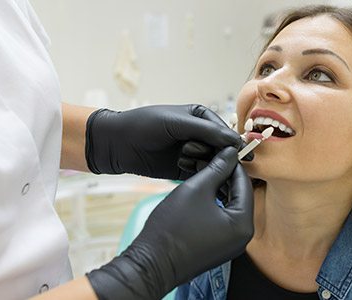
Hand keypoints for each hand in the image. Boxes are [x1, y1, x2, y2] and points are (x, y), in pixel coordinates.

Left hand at [85, 104, 242, 178]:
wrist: (117, 144)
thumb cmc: (143, 125)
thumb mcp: (176, 123)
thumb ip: (206, 131)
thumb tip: (234, 141)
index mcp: (201, 117)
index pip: (224, 131)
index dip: (230, 142)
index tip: (234, 153)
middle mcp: (200, 135)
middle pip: (221, 149)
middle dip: (213, 153)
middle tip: (192, 151)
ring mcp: (193, 152)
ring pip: (213, 163)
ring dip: (202, 162)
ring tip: (182, 156)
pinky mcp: (185, 169)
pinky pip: (200, 173)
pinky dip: (196, 172)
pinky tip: (182, 165)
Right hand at [87, 147, 253, 299]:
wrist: (151, 262)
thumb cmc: (172, 228)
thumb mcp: (197, 189)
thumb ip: (217, 168)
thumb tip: (230, 153)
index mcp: (243, 224)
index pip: (245, 184)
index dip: (233, 163)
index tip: (223, 148)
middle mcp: (242, 237)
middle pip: (240, 195)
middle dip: (226, 175)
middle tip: (212, 157)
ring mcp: (231, 244)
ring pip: (230, 206)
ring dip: (220, 188)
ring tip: (204, 170)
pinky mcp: (218, 246)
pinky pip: (223, 218)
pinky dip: (215, 203)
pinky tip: (202, 190)